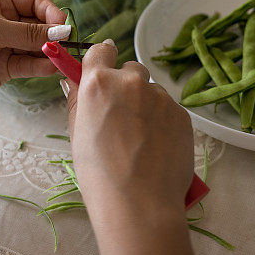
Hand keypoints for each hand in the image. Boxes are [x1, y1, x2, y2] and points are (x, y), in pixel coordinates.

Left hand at [0, 0, 68, 108]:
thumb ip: (29, 33)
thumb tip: (62, 33)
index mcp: (0, 1)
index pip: (35, 0)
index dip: (50, 11)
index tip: (61, 24)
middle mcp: (6, 21)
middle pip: (40, 24)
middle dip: (52, 33)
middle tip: (65, 43)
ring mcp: (8, 45)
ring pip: (37, 46)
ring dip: (49, 51)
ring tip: (60, 57)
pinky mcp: (7, 67)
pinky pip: (30, 65)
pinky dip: (41, 66)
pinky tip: (51, 68)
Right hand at [62, 40, 197, 254]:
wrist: (140, 204)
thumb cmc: (100, 174)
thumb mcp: (78, 135)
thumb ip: (77, 101)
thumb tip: (73, 80)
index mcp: (98, 84)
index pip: (101, 50)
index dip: (103, 58)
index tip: (104, 66)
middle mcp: (131, 83)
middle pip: (131, 69)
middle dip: (127, 85)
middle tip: (122, 116)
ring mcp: (160, 97)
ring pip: (152, 91)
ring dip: (147, 105)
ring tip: (141, 140)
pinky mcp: (182, 114)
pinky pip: (170, 110)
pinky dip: (163, 122)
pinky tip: (157, 148)